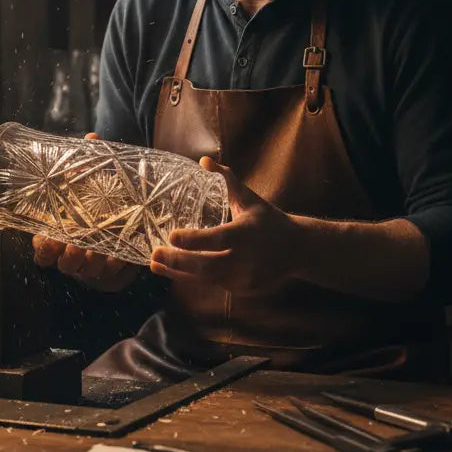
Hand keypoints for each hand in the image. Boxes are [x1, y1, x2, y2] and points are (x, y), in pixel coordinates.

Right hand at [30, 131, 139, 293]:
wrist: (117, 225)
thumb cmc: (91, 203)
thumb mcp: (86, 183)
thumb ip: (85, 164)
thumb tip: (91, 137)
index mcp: (56, 236)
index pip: (41, 251)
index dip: (44, 249)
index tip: (51, 238)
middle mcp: (71, 253)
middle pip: (62, 265)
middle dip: (68, 257)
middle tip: (76, 245)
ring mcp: (91, 264)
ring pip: (87, 271)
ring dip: (92, 262)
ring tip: (101, 249)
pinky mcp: (111, 270)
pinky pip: (112, 273)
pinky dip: (117, 264)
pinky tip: (123, 254)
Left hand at [149, 157, 303, 294]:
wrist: (297, 250)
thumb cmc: (268, 219)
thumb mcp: (249, 197)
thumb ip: (226, 178)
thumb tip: (203, 161)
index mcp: (246, 234)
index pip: (216, 240)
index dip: (193, 240)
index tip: (171, 236)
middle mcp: (245, 259)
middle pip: (205, 266)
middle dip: (177, 262)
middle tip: (154, 254)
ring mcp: (244, 278)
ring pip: (205, 279)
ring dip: (178, 272)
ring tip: (155, 264)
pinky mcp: (242, 290)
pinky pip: (213, 284)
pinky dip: (192, 277)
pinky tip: (175, 270)